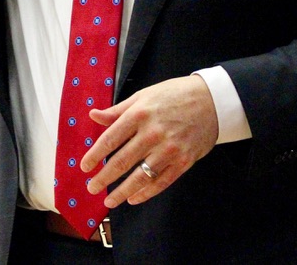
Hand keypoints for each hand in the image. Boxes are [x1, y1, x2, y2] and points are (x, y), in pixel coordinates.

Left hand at [82, 74, 217, 207]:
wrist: (212, 101)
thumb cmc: (174, 95)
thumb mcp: (143, 95)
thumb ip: (118, 110)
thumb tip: (94, 115)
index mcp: (139, 114)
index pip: (110, 140)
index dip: (95, 156)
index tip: (84, 167)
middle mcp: (153, 133)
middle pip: (121, 162)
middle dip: (103, 178)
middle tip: (91, 188)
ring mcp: (169, 149)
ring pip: (140, 177)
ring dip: (122, 191)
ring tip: (109, 200)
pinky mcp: (184, 161)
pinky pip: (162, 182)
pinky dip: (146, 192)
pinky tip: (134, 198)